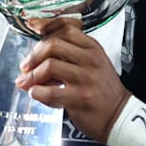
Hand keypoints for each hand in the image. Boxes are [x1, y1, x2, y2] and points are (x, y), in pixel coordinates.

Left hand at [15, 16, 130, 142]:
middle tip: (26, 66)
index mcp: (93, 49)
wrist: (119, 116)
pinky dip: (36, 92)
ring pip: (50, 65)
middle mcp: (90, 60)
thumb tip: (39, 56)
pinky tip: (36, 94)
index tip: (34, 41)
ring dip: (32, 75)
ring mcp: (85, 79)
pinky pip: (49, 91)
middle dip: (34, 55)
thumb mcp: (93, 65)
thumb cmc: (104, 92)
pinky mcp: (79, 98)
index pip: (66, 29)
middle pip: (54, 44)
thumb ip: (70, 57)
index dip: (45, 33)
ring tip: (27, 82)